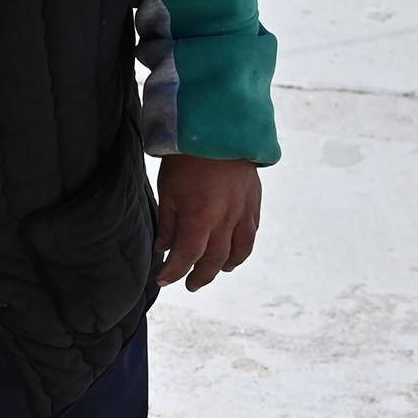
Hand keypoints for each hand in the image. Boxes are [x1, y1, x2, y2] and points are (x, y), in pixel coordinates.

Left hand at [155, 155, 260, 290]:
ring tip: (213, 272)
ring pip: (237, 252)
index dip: (174, 272)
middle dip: (200, 276)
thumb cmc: (187, 160)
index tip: (163, 279)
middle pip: (214, 260)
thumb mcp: (168, 190)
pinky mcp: (254, 204)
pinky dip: (242, 250)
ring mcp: (243, 213)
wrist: (220, 133)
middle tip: (189, 284)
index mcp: (199, 217)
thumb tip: (164, 249)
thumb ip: (168, 223)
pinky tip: (234, 254)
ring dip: (224, 267)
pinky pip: (251, 236)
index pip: (187, 256)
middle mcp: (224, 221)